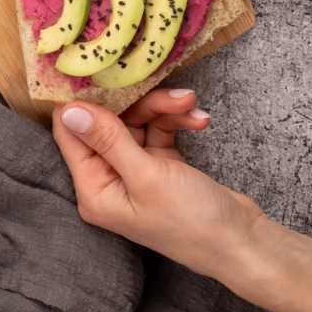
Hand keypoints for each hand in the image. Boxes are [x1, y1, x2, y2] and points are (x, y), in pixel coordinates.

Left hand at [52, 89, 265, 278]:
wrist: (242, 242)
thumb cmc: (192, 221)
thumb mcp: (147, 176)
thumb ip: (108, 140)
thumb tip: (69, 111)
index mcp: (94, 189)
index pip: (72, 135)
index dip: (80, 102)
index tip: (93, 69)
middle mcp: (108, 179)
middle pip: (108, 123)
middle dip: (138, 102)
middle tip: (166, 90)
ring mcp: (135, 171)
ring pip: (137, 122)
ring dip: (164, 109)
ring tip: (190, 103)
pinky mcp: (160, 165)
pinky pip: (158, 129)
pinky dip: (176, 121)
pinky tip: (199, 119)